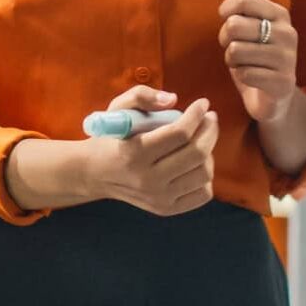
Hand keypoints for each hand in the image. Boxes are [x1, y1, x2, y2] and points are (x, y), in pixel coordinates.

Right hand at [82, 86, 216, 216]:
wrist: (95, 174)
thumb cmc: (110, 137)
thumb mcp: (117, 109)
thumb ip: (141, 96)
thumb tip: (173, 99)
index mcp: (134, 153)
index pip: (179, 133)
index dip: (196, 114)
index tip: (203, 103)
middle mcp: (147, 179)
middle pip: (197, 153)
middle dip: (210, 130)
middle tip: (210, 118)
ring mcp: (158, 198)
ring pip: (204, 173)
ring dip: (209, 151)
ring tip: (201, 139)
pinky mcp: (166, 209)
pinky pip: (203, 194)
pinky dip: (205, 175)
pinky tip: (197, 162)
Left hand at [218, 0, 298, 124]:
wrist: (274, 96)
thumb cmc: (255, 57)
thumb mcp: (249, 29)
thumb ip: (240, 13)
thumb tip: (225, 8)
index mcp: (279, 14)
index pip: (244, 0)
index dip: (226, 10)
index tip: (225, 19)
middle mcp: (287, 33)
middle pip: (233, 25)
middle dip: (225, 38)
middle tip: (233, 48)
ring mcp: (288, 58)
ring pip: (235, 50)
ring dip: (232, 60)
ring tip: (243, 64)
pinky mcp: (283, 82)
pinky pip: (244, 73)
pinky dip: (241, 76)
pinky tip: (252, 79)